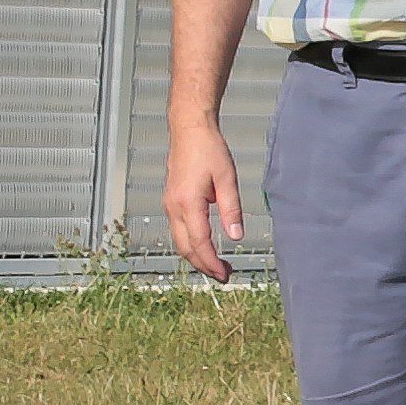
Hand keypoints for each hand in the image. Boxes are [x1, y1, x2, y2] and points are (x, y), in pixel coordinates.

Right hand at [164, 120, 244, 283]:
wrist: (189, 129)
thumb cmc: (208, 148)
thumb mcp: (227, 178)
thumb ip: (231, 209)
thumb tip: (236, 235)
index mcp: (188, 202)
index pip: (200, 242)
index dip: (212, 262)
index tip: (224, 273)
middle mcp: (174, 206)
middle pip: (186, 248)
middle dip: (203, 265)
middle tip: (223, 275)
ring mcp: (169, 204)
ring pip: (180, 241)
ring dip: (197, 256)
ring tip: (216, 265)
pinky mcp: (171, 201)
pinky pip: (178, 230)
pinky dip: (190, 243)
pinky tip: (204, 246)